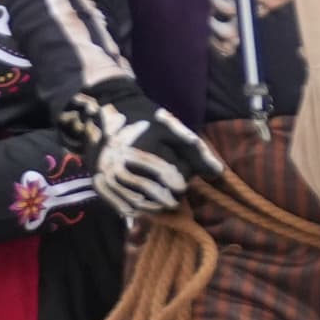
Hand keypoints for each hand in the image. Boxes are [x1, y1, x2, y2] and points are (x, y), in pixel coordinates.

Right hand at [68, 78, 211, 223]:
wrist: (106, 111)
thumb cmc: (145, 119)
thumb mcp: (172, 128)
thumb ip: (196, 150)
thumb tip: (217, 173)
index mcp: (146, 151)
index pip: (179, 181)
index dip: (185, 174)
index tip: (179, 164)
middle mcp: (125, 167)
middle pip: (164, 197)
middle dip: (173, 191)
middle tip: (170, 178)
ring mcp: (111, 180)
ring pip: (147, 207)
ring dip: (160, 202)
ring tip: (161, 188)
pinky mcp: (102, 187)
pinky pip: (129, 208)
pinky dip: (141, 207)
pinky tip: (145, 196)